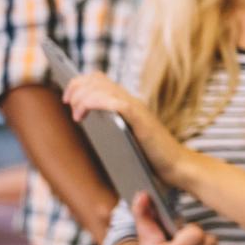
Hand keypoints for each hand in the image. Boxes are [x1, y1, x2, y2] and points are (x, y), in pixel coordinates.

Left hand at [61, 71, 187, 179]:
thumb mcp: (126, 137)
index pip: (99, 79)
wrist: (177, 166)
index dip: (79, 83)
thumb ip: (111, 128)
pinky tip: (84, 115)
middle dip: (76, 88)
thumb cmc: (153, 157)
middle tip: (68, 105)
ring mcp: (136, 109)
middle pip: (96, 78)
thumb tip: (87, 126)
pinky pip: (114, 103)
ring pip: (101, 87)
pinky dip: (95, 103)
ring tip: (77, 115)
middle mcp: (131, 101)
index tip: (67, 99)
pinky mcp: (140, 120)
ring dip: (82, 97)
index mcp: (127, 104)